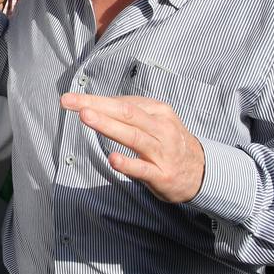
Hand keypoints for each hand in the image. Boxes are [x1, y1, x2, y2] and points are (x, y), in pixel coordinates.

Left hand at [62, 92, 205, 202]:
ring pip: (133, 137)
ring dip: (109, 126)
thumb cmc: (170, 143)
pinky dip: (128, 164)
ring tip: (86, 117)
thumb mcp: (156, 121)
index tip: (70, 98)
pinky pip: (143, 169)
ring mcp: (162, 153)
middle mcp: (161, 129)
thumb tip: (99, 104)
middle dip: (96, 106)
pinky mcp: (162, 175)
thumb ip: (131, 113)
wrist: (203, 172)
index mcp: (158, 111)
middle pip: (126, 113)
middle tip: (71, 102)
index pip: (122, 102)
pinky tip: (112, 159)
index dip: (94, 100)